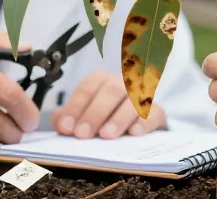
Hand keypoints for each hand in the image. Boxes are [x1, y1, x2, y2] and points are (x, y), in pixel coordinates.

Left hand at [50, 70, 165, 138]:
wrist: (134, 119)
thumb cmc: (104, 115)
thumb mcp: (83, 114)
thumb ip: (68, 117)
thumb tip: (60, 123)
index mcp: (100, 81)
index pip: (87, 89)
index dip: (75, 108)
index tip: (66, 128)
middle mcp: (121, 83)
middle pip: (110, 91)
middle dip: (95, 113)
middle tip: (83, 134)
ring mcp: (141, 95)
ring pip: (132, 100)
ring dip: (118, 118)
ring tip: (106, 135)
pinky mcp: (156, 111)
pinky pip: (154, 113)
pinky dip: (144, 122)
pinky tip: (133, 133)